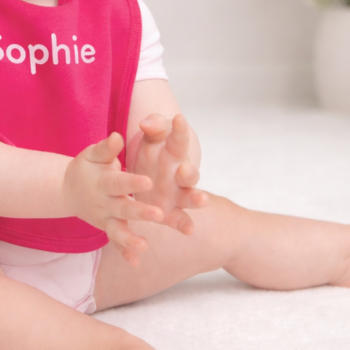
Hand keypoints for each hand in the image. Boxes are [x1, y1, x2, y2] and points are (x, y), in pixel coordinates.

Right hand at [64, 132, 165, 265]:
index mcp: (103, 181)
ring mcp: (104, 218)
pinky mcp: (106, 228)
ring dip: (130, 239)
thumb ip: (106, 148)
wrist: (68, 189)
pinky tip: (136, 263)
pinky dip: (124, 253)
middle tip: (159, 215)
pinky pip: (115, 242)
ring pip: (117, 230)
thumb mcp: (92, 154)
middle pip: (122, 208)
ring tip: (144, 246)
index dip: (132, 182)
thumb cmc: (87, 167)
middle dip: (140, 212)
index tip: (148, 180)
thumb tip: (117, 136)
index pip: (118, 182)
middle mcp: (104, 202)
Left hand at [128, 113, 208, 234]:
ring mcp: (177, 194)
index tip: (178, 119)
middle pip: (190, 173)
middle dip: (190, 172)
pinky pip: (179, 219)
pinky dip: (184, 224)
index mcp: (174, 152)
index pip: (179, 139)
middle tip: (185, 170)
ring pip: (190, 197)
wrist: (147, 174)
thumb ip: (153, 127)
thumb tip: (146, 123)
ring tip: (203, 200)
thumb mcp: (152, 136)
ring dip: (197, 199)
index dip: (179, 130)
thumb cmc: (153, 150)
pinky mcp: (169, 212)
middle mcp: (180, 174)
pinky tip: (189, 230)